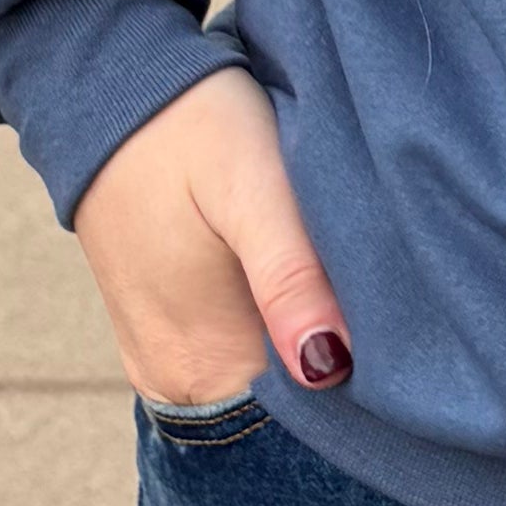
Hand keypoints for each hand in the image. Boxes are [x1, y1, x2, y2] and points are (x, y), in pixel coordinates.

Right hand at [69, 67, 352, 405]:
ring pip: (264, 381)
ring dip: (306, 344)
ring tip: (338, 283)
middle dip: (340, 366)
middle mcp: (176, 383)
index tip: (398, 337)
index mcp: (201, 366)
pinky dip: (273, 331)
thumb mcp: (250, 189)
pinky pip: (235, 358)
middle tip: (380, 297)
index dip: (362, 386)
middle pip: (286, 409)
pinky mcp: (160, 332)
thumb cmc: (189, 128)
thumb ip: (290, 278)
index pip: (309, 418)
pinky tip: (300, 283)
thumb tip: (328, 367)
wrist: (107, 87)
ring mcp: (162, 362)